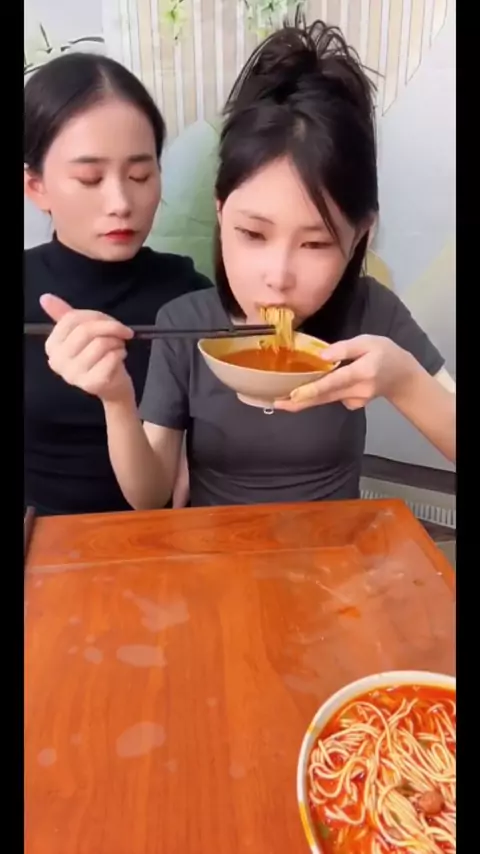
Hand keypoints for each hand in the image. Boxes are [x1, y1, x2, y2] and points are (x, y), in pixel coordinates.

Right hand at [40, 293, 134, 403]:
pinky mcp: (90, 384)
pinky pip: (110, 358)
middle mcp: (57, 361)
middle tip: (121, 332)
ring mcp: (72, 375)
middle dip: (110, 327)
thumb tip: (45, 297)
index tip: (110, 321)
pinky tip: (119, 357)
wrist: (112, 385)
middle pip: (86, 330)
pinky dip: (120, 353)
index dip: (96, 316)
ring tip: (118, 347)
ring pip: (100, 343)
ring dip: (117, 341)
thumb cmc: (98, 356)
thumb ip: (65, 315)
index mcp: (52, 345)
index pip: (72, 318)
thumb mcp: (82, 332)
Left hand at [274, 335, 416, 412]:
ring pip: (325, 400)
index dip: (312, 389)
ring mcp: (355, 400)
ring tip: (281, 401)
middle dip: (299, 402)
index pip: (333, 382)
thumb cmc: (385, 353)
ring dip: (304, 401)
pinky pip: (332, 399)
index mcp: (361, 372)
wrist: (402, 376)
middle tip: (276, 404)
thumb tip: (323, 355)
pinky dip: (319, 396)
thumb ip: (345, 348)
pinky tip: (309, 390)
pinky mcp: (353, 404)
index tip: (294, 395)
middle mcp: (357, 390)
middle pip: (324, 397)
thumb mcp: (368, 341)